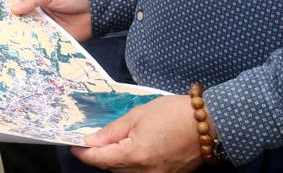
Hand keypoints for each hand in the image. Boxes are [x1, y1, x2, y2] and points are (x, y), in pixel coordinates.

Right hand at [9, 0, 91, 40]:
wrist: (97, 7)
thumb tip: (13, 8)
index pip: (17, 4)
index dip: (6, 10)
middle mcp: (38, 14)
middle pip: (21, 22)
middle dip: (12, 27)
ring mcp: (46, 27)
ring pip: (30, 34)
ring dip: (22, 39)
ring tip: (7, 47)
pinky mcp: (56, 39)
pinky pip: (44, 44)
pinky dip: (36, 48)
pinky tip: (26, 54)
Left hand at [72, 94, 203, 172]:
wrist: (209, 124)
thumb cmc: (173, 114)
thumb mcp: (137, 115)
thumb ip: (113, 131)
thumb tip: (91, 141)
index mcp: (134, 156)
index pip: (100, 159)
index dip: (84, 153)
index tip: (73, 145)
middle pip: (111, 168)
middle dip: (99, 156)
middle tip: (91, 140)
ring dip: (114, 161)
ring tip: (109, 144)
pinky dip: (130, 164)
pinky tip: (129, 150)